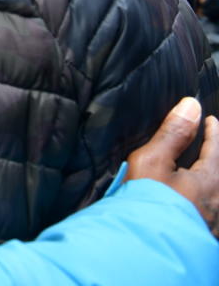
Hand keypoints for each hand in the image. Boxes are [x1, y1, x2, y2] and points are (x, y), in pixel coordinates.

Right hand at [126, 97, 218, 235]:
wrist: (141, 249)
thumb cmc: (146, 203)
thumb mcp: (153, 161)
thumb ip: (173, 133)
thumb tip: (192, 104)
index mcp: (210, 182)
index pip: (217, 150)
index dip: (214, 133)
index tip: (212, 121)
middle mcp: (217, 203)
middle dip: (216, 158)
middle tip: (212, 145)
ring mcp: (212, 223)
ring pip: (216, 194)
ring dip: (212, 179)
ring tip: (204, 172)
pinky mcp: (203, 238)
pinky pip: (210, 211)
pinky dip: (206, 200)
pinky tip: (196, 201)